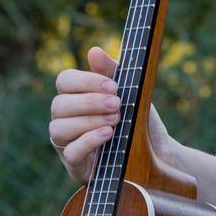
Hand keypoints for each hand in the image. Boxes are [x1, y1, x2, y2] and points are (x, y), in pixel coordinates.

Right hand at [49, 44, 192, 188]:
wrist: (156, 149)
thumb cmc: (134, 116)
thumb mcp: (129, 90)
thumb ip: (111, 70)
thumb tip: (94, 51)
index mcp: (73, 96)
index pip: (64, 81)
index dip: (86, 81)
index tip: (114, 86)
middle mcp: (64, 118)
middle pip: (59, 104)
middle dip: (90, 102)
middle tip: (118, 104)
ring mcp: (66, 143)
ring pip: (60, 128)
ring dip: (90, 121)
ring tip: (116, 120)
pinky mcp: (75, 165)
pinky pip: (71, 152)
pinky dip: (89, 140)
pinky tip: (108, 134)